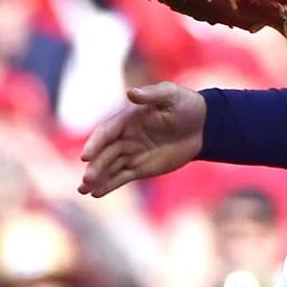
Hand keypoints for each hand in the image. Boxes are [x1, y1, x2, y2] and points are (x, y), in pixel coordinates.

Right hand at [78, 83, 205, 197]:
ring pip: (110, 167)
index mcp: (127, 119)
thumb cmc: (185, 104)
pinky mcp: (141, 168)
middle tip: (86, 179)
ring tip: (83, 190)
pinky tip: (96, 194)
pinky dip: (109, 185)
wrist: (203, 124)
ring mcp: (132, 153)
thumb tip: (131, 92)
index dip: (95, 144)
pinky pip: (122, 177)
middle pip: (105, 153)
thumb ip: (151, 94)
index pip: (106, 133)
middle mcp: (125, 137)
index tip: (86, 156)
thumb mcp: (170, 95)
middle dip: (95, 166)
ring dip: (97, 178)